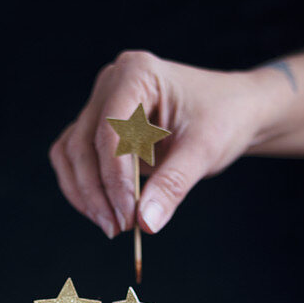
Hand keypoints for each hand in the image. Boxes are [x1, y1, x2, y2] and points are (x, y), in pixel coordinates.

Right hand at [49, 51, 289, 236]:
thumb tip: (146, 224)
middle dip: (97, 192)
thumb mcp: (204, 151)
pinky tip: (107, 212)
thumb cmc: (223, 119)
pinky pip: (74, 160)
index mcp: (137, 73)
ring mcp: (101, 104)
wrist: (233, 111)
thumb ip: (173, 185)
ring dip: (84, 194)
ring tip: (113, 226)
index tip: (129, 218)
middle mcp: (111, 84)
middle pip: (82, 144)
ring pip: (70, 154)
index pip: (110, 131)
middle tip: (119, 228)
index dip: (114, 179)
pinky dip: (84, 189)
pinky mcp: (99, 128)